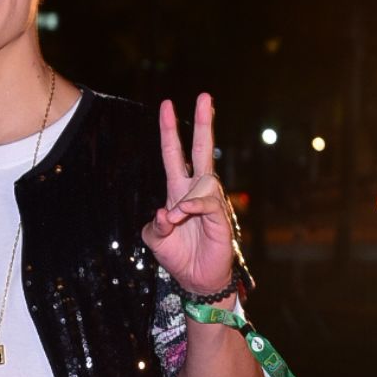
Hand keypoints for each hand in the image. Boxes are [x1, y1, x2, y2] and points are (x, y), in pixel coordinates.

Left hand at [142, 93, 235, 295]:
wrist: (195, 280)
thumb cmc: (177, 255)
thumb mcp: (154, 239)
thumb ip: (155, 225)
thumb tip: (165, 213)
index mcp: (177, 190)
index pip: (173, 153)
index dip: (169, 130)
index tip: (167, 104)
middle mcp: (196, 191)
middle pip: (201, 149)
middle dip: (203, 122)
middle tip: (204, 96)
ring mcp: (210, 203)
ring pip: (204, 181)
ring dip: (186, 199)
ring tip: (177, 219)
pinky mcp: (221, 218)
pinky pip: (209, 202)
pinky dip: (195, 206)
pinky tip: (184, 214)